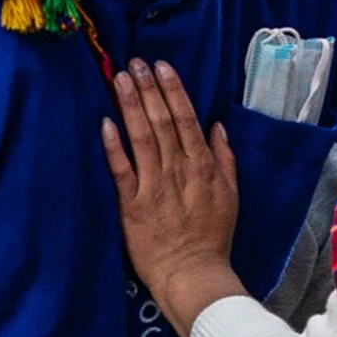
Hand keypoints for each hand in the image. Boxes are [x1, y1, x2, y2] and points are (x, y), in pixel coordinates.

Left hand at [101, 60, 243, 335]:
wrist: (193, 274)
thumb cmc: (212, 237)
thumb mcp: (230, 195)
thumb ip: (224, 159)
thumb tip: (218, 127)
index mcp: (202, 166)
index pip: (185, 119)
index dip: (172, 90)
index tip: (161, 66)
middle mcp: (178, 170)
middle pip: (161, 122)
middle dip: (148, 89)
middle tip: (135, 62)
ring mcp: (153, 186)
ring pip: (141, 138)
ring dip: (130, 106)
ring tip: (120, 79)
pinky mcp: (131, 205)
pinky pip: (121, 170)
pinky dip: (113, 146)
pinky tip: (105, 123)